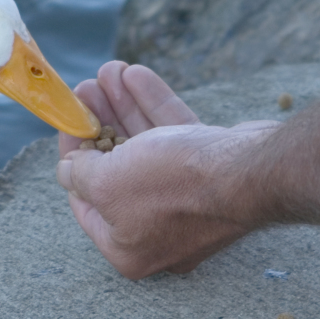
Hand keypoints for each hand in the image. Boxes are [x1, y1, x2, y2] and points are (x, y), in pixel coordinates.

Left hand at [56, 61, 279, 278]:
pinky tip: (135, 74)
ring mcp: (188, 202)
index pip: (86, 203)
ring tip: (108, 71)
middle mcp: (158, 230)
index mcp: (128, 248)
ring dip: (124, 106)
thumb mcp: (106, 183)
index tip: (68, 124)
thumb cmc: (175, 187)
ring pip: (146, 148)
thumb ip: (79, 176)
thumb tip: (68, 171)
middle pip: (117, 170)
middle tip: (86, 90)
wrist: (251, 173)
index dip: (72, 158)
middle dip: (101, 122)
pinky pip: (174, 138)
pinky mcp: (211, 172)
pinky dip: (153, 106)